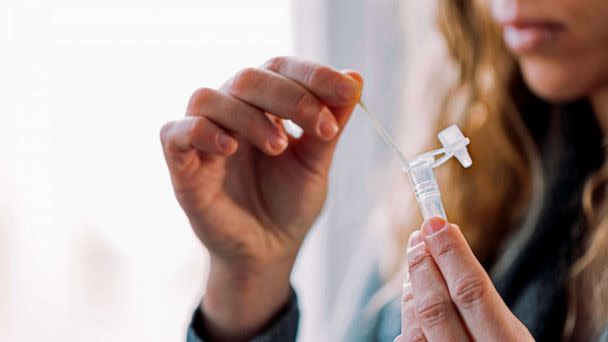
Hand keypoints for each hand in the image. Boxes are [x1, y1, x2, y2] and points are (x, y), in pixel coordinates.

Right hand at [160, 56, 361, 340]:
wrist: (267, 252)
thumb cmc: (289, 204)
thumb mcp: (315, 164)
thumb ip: (330, 124)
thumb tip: (355, 77)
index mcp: (264, 106)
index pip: (281, 69)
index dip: (314, 74)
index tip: (347, 92)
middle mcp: (231, 112)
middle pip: (248, 78)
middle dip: (290, 97)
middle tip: (322, 127)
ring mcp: (204, 136)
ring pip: (210, 98)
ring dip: (248, 117)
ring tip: (279, 147)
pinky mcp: (182, 164)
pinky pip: (175, 132)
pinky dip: (202, 132)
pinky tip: (230, 149)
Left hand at [394, 218, 533, 341]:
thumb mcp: (513, 336)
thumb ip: (484, 303)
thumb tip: (442, 253)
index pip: (473, 292)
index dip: (450, 254)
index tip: (435, 222)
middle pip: (436, 309)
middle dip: (423, 267)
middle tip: (418, 236)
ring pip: (416, 330)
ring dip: (412, 291)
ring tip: (417, 264)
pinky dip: (409, 320)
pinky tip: (414, 301)